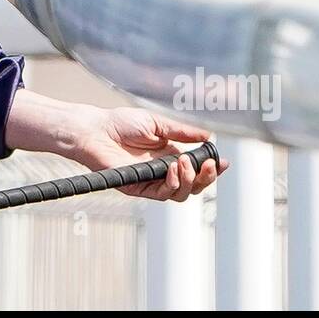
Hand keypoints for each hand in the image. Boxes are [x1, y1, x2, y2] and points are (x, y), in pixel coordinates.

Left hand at [75, 107, 228, 201]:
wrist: (96, 129)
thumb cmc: (121, 123)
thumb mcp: (157, 123)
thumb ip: (182, 132)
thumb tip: (207, 135)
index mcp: (170, 155)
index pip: (196, 168)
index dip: (212, 169)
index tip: (223, 162)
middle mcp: (163, 170)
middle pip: (193, 185)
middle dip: (206, 178)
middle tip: (209, 165)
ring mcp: (152, 181)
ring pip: (181, 193)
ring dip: (189, 180)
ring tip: (185, 162)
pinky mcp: (139, 188)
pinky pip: (161, 194)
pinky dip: (172, 184)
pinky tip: (172, 170)